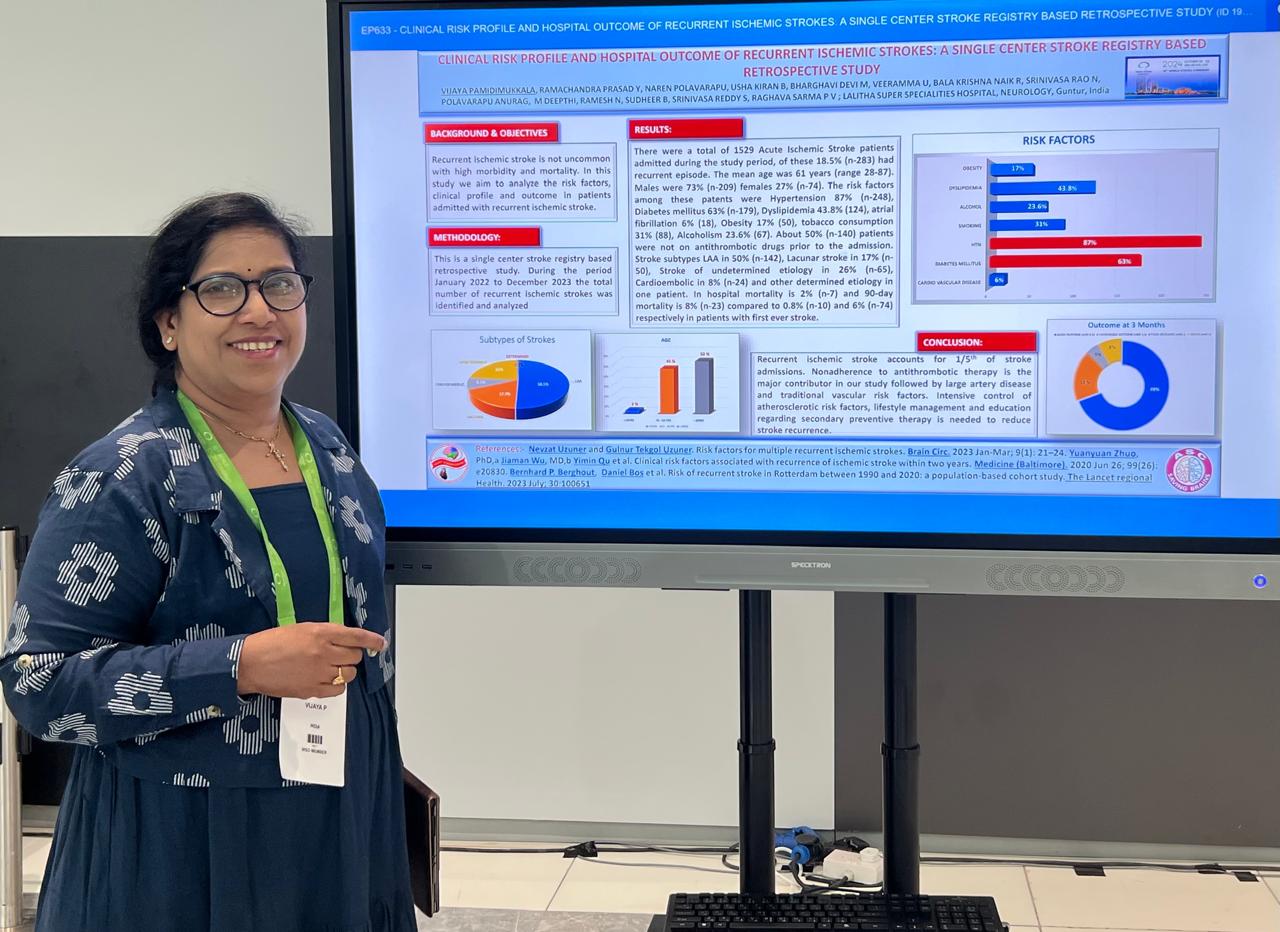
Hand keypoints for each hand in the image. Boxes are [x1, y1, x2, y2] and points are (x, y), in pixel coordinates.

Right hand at [236, 624, 387, 698]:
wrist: (250, 663)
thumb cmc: (271, 642)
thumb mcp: (301, 629)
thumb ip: (324, 633)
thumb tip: (344, 640)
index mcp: (321, 633)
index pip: (356, 637)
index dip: (372, 640)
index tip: (381, 643)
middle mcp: (324, 652)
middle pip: (355, 657)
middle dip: (351, 655)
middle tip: (340, 655)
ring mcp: (319, 673)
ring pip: (349, 674)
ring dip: (344, 670)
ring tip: (330, 668)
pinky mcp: (313, 690)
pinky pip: (339, 690)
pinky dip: (337, 686)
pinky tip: (326, 680)